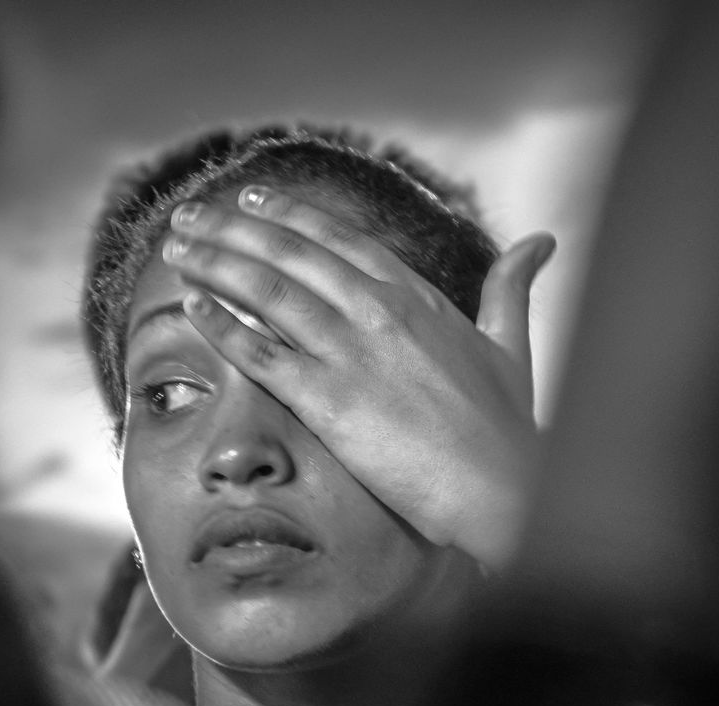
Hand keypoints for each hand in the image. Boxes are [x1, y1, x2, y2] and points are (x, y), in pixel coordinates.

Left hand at [163, 185, 554, 570]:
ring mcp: (352, 352)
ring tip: (178, 250)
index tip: (251, 202)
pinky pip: (262, 354)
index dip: (289, 216)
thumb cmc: (510, 431)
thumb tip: (541, 242)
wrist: (502, 490)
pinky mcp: (330, 400)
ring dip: (217, 264)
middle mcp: (379, 311)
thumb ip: (513, 290)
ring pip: (268, 291)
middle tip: (190, 216)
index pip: (339, 240)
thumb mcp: (514, 347)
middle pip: (291, 254)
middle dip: (233, 229)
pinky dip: (223, 327)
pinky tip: (193, 307)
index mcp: (417, 297)